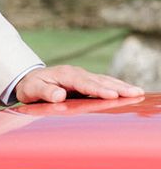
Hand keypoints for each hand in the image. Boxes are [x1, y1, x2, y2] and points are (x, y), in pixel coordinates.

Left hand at [15, 65, 143, 103]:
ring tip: (138, 92)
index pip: (83, 83)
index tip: (111, 95)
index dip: (97, 89)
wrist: (30, 80)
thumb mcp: (32, 90)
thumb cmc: (31, 86)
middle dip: (117, 87)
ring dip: (121, 86)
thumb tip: (59, 95)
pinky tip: (129, 92)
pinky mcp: (86, 82)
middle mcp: (76, 73)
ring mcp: (82, 77)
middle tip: (135, 93)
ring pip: (104, 81)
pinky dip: (117, 87)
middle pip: (99, 80)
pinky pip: (103, 83)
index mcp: (64, 74)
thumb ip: (45, 92)